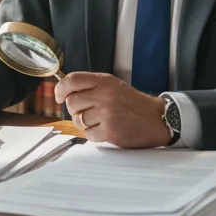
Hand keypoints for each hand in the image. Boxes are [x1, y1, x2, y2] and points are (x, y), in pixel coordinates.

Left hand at [54, 72, 169, 148]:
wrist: (155, 119)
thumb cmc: (131, 103)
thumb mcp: (112, 86)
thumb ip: (91, 86)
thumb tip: (63, 91)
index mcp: (104, 81)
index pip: (72, 80)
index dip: (60, 89)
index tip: (59, 97)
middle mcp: (104, 95)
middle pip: (71, 102)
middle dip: (75, 110)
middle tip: (86, 112)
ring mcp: (107, 113)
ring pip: (78, 120)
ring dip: (84, 124)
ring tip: (99, 121)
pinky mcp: (110, 131)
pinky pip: (88, 135)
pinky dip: (94, 135)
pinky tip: (106, 130)